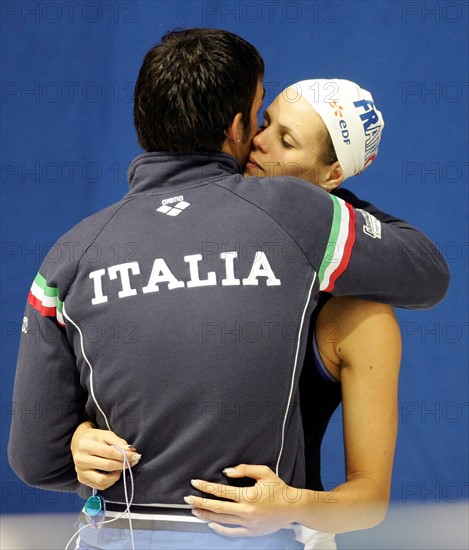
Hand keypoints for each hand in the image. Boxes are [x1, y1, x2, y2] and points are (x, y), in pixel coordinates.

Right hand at [70, 421, 140, 489]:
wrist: (78, 443)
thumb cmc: (95, 437)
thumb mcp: (106, 435)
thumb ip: (119, 442)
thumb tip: (131, 451)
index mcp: (86, 445)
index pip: (109, 453)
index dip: (124, 456)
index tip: (136, 456)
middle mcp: (80, 460)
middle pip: (107, 466)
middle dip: (123, 465)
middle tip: (132, 462)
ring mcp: (80, 471)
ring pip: (102, 479)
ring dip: (116, 475)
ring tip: (121, 469)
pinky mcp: (81, 479)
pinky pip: (99, 485)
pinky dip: (109, 482)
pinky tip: (114, 474)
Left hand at [184, 464, 301, 536]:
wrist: (293, 507)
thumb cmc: (279, 488)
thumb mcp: (263, 472)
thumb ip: (244, 469)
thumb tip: (226, 472)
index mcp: (249, 495)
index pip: (221, 491)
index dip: (206, 487)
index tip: (195, 483)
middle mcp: (247, 511)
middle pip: (218, 507)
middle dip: (200, 502)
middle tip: (188, 499)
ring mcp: (249, 523)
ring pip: (222, 521)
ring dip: (207, 515)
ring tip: (195, 511)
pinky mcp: (252, 532)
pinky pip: (232, 532)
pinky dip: (220, 529)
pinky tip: (211, 524)